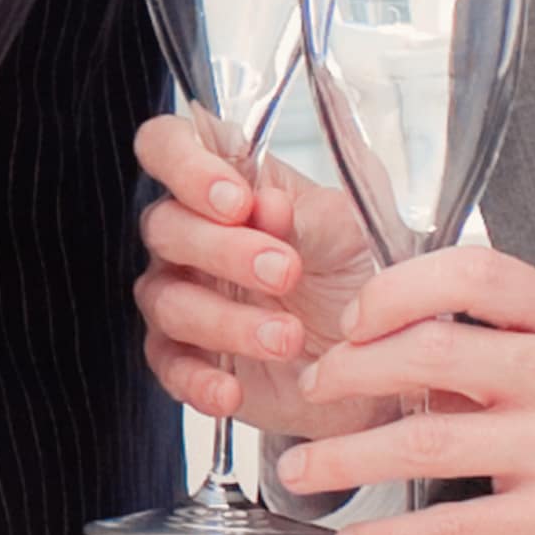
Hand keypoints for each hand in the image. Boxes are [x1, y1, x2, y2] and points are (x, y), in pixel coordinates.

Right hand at [130, 109, 389, 443]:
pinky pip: (168, 366)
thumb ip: (304, 216)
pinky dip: (197, 380)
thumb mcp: (346, 234)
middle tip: (284, 271)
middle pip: (164, 227)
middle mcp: (191, 236)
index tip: (236, 201)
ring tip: (286, 337)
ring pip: (168, 300)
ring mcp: (181, 296)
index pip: (167, 145)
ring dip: (226, 320)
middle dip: (223, 250)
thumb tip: (266, 203)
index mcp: (225, 185)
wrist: (370, 358)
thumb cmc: (351, 277)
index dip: (184, 164)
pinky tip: (231, 389)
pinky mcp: (185, 358)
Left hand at [273, 239, 534, 534]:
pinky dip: (391, 533)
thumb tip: (387, 341)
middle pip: (433, 351)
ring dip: (348, 456)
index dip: (397, 290)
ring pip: (428, 438)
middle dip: (350, 370)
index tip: (353, 320)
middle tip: (313, 390)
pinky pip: (455, 523)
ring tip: (303, 468)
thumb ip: (502, 352)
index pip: (475, 273)